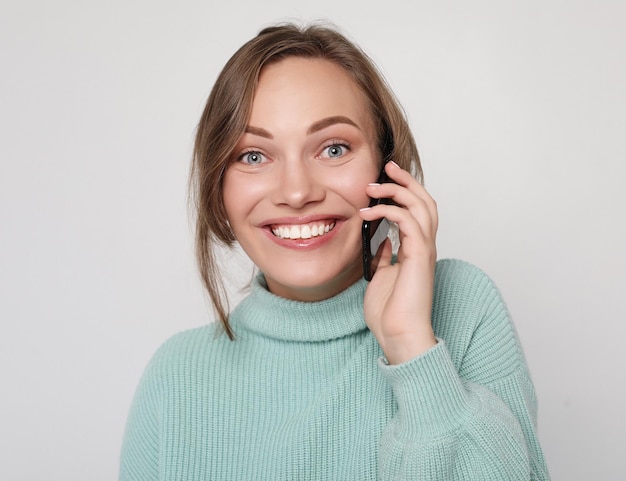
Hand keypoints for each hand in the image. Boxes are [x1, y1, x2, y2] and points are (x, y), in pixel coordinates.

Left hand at [359, 161, 437, 364]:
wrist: (399, 335)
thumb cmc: (390, 312)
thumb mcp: (382, 276)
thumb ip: (385, 257)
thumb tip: (382, 241)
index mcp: (417, 250)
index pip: (417, 211)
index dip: (405, 191)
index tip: (385, 178)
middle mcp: (425, 246)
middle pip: (425, 201)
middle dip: (407, 180)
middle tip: (387, 166)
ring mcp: (424, 251)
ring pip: (421, 205)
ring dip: (397, 190)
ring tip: (373, 187)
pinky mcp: (419, 256)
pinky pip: (408, 221)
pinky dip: (389, 210)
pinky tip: (368, 213)